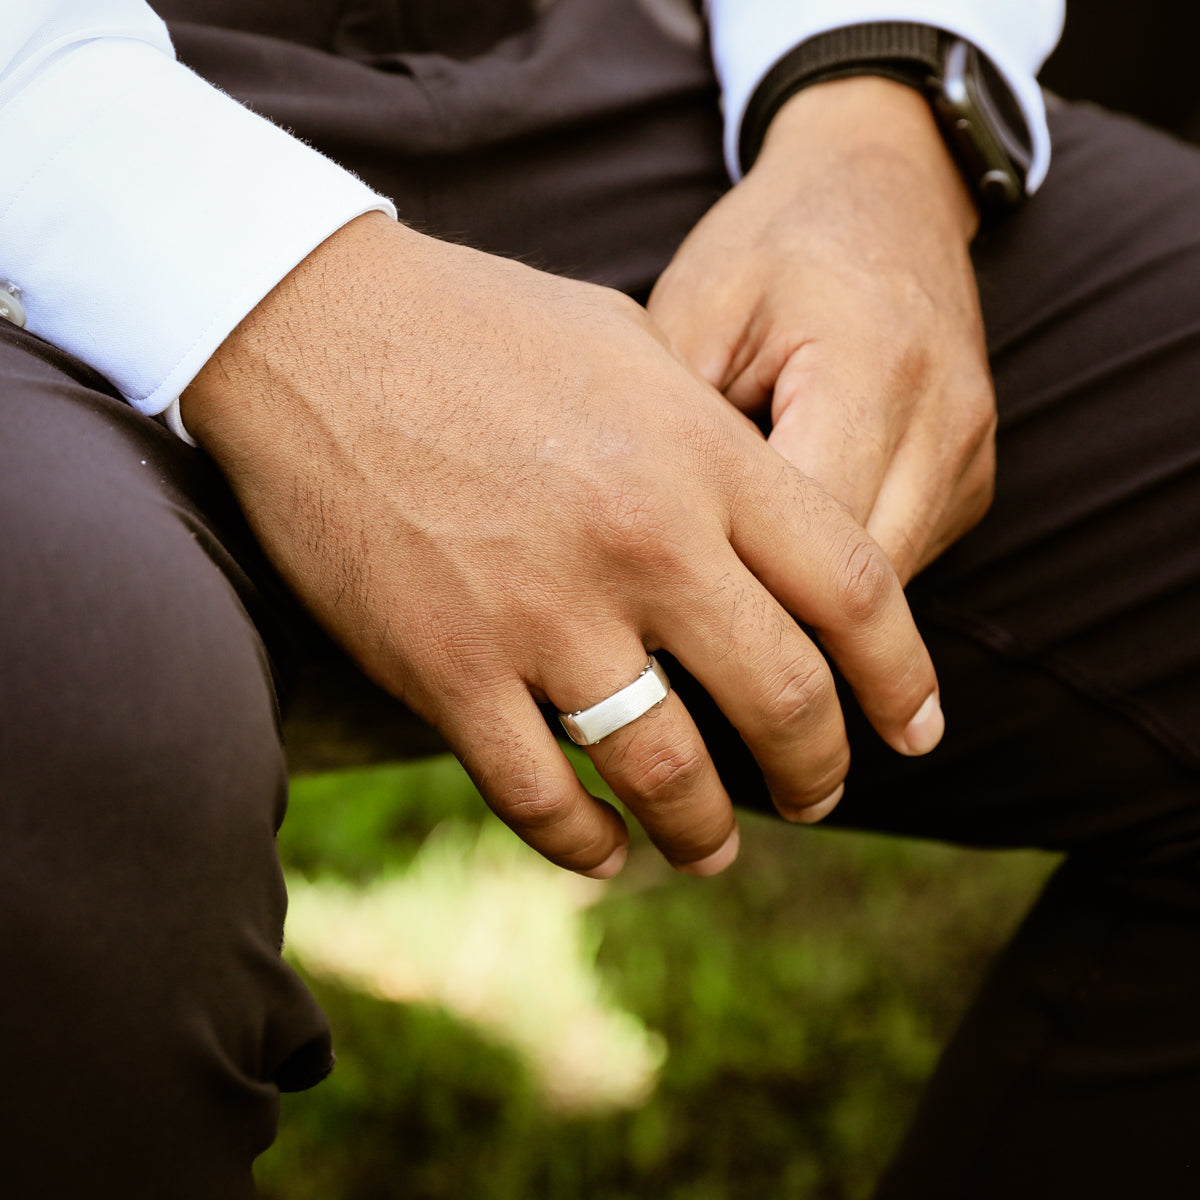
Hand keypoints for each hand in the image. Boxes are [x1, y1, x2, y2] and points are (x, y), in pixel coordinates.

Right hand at [182, 212, 942, 878]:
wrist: (314, 326)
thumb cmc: (479, 325)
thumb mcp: (631, 348)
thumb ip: (710, 442)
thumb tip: (759, 524)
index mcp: (703, 457)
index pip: (856, 590)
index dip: (903, 676)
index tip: (917, 729)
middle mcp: (643, 543)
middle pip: (782, 697)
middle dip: (817, 770)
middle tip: (820, 796)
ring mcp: (543, 614)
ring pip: (664, 769)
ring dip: (704, 828)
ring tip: (714, 849)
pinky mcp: (447, 667)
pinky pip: (536, 794)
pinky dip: (580, 842)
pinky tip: (605, 851)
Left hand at [648, 77, 994, 582]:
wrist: (881, 186)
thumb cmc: (769, 248)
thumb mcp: (693, 319)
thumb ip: (682, 441)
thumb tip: (652, 563)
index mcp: (870, 370)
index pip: (811, 539)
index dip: (737, 597)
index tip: (667, 629)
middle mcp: (943, 421)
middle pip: (863, 586)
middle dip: (777, 627)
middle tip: (689, 656)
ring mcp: (970, 453)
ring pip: (890, 592)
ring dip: (813, 613)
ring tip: (729, 617)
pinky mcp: (972, 477)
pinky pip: (904, 560)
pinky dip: (842, 581)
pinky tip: (781, 565)